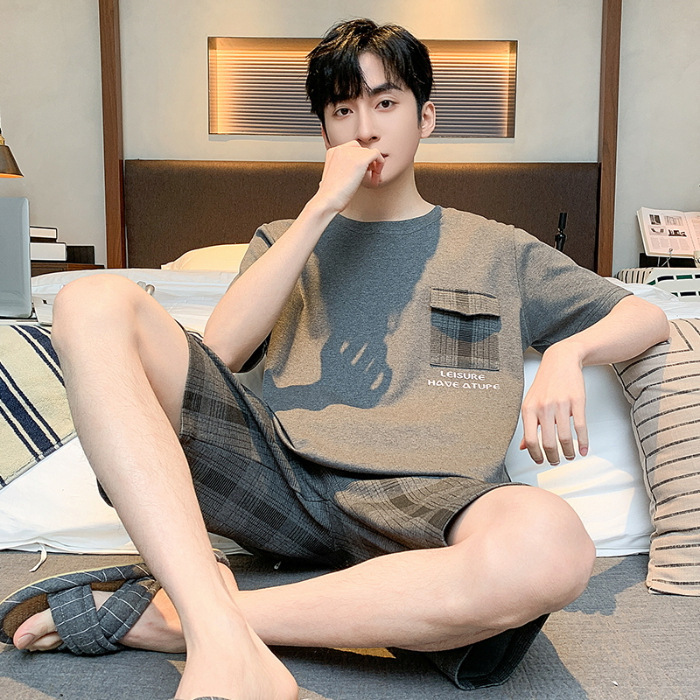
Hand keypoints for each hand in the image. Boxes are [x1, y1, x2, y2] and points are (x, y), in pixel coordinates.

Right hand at [314, 141, 383, 212]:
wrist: (328, 200)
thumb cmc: (330, 194)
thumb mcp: (334, 176)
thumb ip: (342, 168)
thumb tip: (352, 171)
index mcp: (333, 152)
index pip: (353, 148)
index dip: (360, 159)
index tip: (362, 172)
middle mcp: (341, 149)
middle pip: (363, 150)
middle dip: (368, 163)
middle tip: (369, 176)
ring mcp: (351, 153)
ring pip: (370, 153)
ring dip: (375, 166)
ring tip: (372, 180)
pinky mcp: (361, 160)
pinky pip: (377, 155)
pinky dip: (380, 166)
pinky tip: (375, 178)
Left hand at [519, 344, 587, 464]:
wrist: (560, 361)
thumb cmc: (545, 383)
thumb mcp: (530, 403)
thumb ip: (528, 426)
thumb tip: (523, 447)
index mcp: (529, 409)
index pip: (530, 440)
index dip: (535, 455)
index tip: (540, 462)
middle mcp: (543, 408)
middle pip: (548, 442)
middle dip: (553, 457)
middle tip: (556, 462)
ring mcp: (561, 405)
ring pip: (565, 438)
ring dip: (568, 452)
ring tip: (569, 456)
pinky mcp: (577, 402)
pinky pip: (580, 428)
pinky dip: (583, 443)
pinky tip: (583, 449)